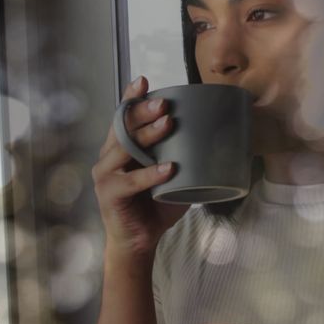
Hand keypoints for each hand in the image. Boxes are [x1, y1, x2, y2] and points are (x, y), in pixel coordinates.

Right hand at [91, 76, 188, 257]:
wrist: (139, 242)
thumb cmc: (156, 206)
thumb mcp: (172, 176)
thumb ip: (184, 157)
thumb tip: (218, 139)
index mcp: (120, 148)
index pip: (122, 117)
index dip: (131, 97)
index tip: (144, 81)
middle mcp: (108, 157)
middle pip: (122, 127)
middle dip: (143, 111)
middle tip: (165, 105)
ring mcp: (105, 175)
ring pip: (124, 148)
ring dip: (147, 135)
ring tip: (168, 124)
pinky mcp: (109, 194)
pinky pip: (130, 180)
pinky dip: (150, 173)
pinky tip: (168, 168)